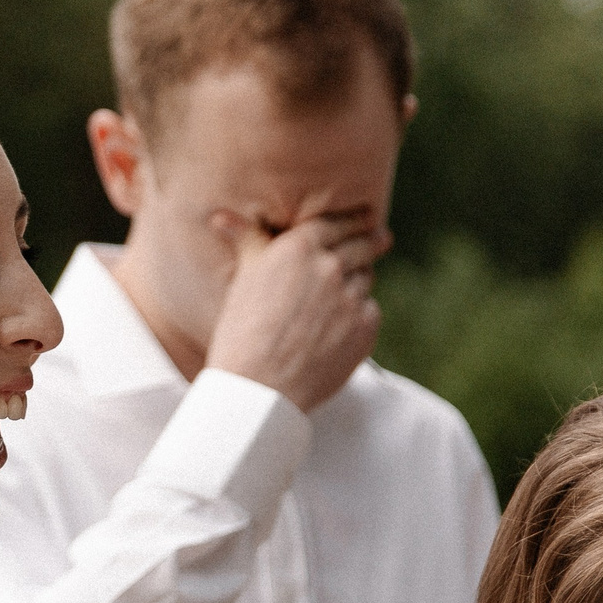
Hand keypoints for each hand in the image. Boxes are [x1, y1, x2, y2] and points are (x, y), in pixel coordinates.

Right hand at [204, 212, 384, 411]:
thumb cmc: (242, 332)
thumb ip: (247, 241)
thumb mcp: (243, 278)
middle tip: (381, 237)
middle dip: (373, 239)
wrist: (258, 386)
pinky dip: (359, 314)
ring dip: (359, 280)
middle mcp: (329, 267)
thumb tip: (221, 217)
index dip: (352, 218)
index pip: (335, 222)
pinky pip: (369, 310)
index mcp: (298, 248)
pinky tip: (342, 325)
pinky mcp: (365, 327)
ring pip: (365, 278)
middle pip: (362, 245)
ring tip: (348, 289)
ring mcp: (351, 297)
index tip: (365, 216)